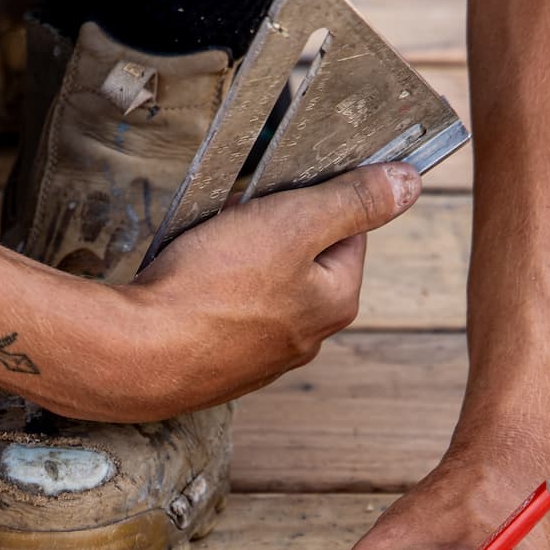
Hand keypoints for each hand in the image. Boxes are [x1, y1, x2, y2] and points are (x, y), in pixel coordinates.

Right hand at [102, 162, 420, 420]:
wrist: (139, 356)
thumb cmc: (214, 290)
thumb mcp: (293, 224)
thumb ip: (353, 200)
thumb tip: (410, 183)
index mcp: (336, 302)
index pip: (349, 230)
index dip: (311, 199)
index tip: (275, 192)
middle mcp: (307, 338)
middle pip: (303, 258)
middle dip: (269, 228)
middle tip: (234, 218)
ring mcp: (263, 358)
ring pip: (262, 286)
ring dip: (237, 258)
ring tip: (205, 250)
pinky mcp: (221, 366)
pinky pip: (226, 313)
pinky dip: (210, 292)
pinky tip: (187, 285)